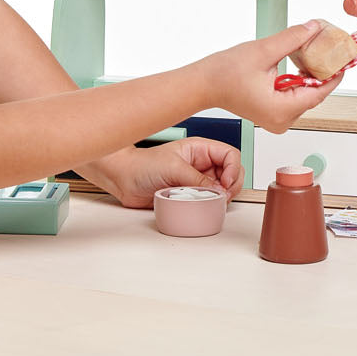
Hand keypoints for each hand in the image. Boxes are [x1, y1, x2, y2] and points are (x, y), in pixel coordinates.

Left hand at [80, 139, 242, 208]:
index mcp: (200, 149)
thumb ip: (198, 180)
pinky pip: (208, 201)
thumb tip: (218, 192)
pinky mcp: (190, 195)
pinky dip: (210, 205)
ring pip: (222, 189)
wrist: (123, 180)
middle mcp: (201, 164)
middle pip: (231, 173)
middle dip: (232, 185)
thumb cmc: (142, 165)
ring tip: (212, 201)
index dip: (233, 169)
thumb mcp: (173, 168)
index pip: (230, 155)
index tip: (225, 183)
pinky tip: (203, 206)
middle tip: (223, 196)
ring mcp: (197, 181)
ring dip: (222, 197)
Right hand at [201, 21, 343, 134]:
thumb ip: (293, 39)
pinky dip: (299, 79)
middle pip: (314, 93)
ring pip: (306, 94)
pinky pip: (295, 96)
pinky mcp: (274, 113)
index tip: (345, 57)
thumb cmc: (224, 74)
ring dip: (310, 73)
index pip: (320, 92)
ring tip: (313, 51)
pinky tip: (298, 62)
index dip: (335, 73)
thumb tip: (314, 28)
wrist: (204, 84)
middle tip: (330, 46)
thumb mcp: (263, 51)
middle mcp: (282, 120)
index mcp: (282, 110)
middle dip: (323, 70)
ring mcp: (278, 119)